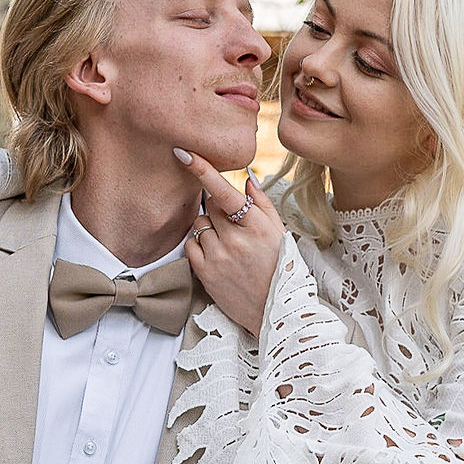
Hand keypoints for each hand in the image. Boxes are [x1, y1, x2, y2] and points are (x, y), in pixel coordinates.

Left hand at [175, 148, 285, 334]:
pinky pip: (191, 244)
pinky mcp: (205, 272)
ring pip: (199, 224)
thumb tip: (246, 178)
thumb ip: (262, 204)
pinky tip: (216, 253)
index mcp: (257, 226)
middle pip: (210, 205)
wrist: (275, 311)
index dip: (202, 169)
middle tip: (232, 223)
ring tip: (228, 244)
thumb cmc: (281, 268)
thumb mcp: (280, 233)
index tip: (183, 153)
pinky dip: (200, 243)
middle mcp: (235, 239)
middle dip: (218, 207)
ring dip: (209, 227)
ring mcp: (218, 256)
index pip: (224, 191)